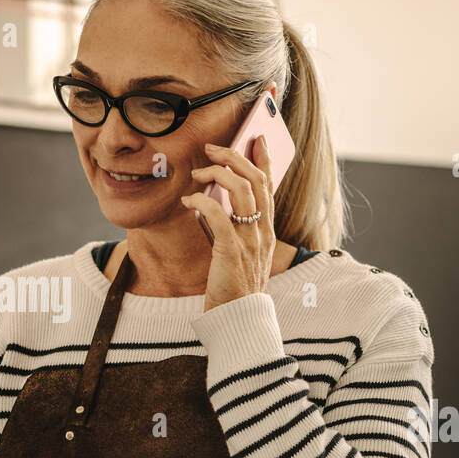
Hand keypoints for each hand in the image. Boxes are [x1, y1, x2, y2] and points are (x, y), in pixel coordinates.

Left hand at [181, 134, 276, 312]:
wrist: (239, 320)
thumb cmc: (236, 288)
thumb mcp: (242, 254)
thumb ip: (234, 229)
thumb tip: (212, 203)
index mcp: (267, 231)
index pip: (270, 186)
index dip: (264, 158)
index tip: (255, 137)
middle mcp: (263, 233)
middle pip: (256, 179)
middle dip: (233, 156)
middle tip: (211, 148)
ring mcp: (250, 241)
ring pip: (240, 189)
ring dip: (216, 173)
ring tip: (197, 174)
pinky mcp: (232, 251)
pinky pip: (218, 214)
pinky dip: (201, 200)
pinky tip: (188, 201)